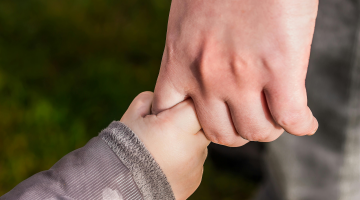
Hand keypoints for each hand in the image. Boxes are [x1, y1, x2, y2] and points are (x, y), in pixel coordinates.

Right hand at [120, 92, 209, 199]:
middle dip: (189, 121)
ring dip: (188, 140)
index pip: (196, 103)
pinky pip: (196, 160)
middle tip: (168, 127)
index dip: (184, 102)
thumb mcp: (131, 117)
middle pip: (203, 123)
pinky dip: (185, 158)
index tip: (173, 107)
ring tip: (163, 148)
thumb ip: (150, 100)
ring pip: (200, 142)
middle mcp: (192, 146)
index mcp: (177, 126)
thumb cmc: (123, 149)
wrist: (120, 189)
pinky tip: (165, 162)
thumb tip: (162, 97)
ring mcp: (196, 164)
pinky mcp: (195, 179)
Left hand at [153, 0, 318, 145]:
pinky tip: (305, 121)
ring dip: (268, 129)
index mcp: (179, 61)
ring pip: (255, 132)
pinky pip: (291, 118)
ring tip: (276, 117)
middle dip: (236, 131)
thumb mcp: (186, 22)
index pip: (170, 116)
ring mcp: (241, 75)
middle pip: (219, 133)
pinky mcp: (279, 67)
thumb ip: (190, 53)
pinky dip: (301, 125)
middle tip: (249, 118)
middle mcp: (206, 76)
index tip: (206, 118)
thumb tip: (204, 77)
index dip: (189, 125)